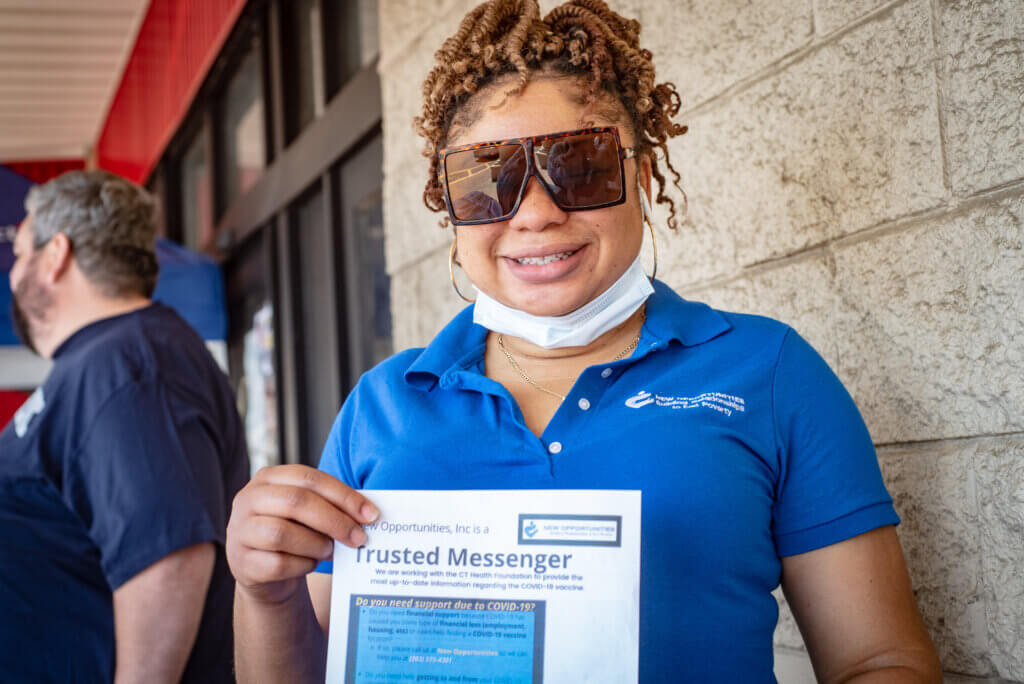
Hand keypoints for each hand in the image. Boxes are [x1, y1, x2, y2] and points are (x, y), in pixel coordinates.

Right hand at [226, 465, 378, 604]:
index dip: (343, 495)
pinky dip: (303, 565)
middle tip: (360, 537)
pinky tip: (310, 564)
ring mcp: (240, 531)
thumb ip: (329, 505)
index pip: (309, 478)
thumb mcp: (307, 512)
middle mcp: (248, 499)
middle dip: (335, 520)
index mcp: (268, 478)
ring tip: (331, 550)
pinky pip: (278, 564)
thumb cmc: (294, 533)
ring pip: (283, 533)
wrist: (265, 573)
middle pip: (296, 502)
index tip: (371, 514)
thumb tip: (367, 513)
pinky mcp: (242, 562)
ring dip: (317, 544)